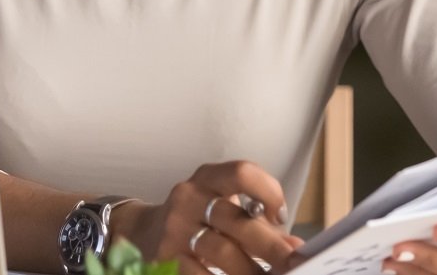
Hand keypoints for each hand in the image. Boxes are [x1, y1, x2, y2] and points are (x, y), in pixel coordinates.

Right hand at [115, 160, 305, 274]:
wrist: (143, 232)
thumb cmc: (196, 218)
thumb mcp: (222, 208)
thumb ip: (256, 222)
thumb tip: (293, 247)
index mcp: (207, 179)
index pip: (242, 173)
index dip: (268, 192)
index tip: (281, 217)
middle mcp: (188, 198)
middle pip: (236, 219)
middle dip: (270, 245)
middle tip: (293, 264)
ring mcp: (174, 229)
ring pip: (221, 251)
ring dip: (251, 270)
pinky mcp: (165, 257)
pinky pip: (199, 273)